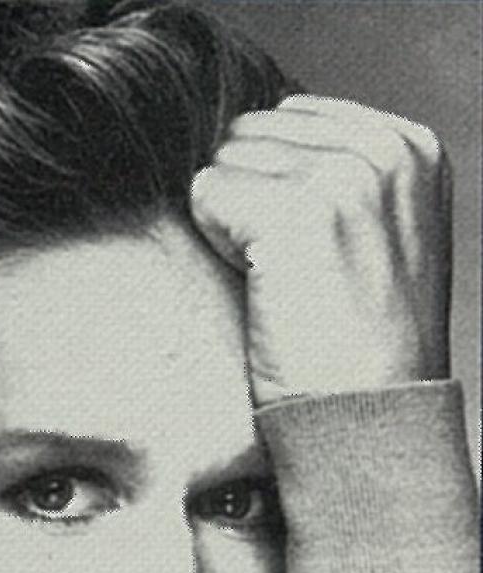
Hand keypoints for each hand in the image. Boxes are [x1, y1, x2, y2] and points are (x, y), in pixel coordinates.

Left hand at [190, 94, 451, 406]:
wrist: (365, 415)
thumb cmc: (356, 338)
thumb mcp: (376, 233)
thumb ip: (334, 172)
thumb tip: (252, 135)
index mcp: (410, 146)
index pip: (289, 114)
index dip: (272, 180)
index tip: (305, 243)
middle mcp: (384, 149)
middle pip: (250, 132)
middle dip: (249, 195)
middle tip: (287, 267)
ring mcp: (344, 177)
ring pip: (223, 160)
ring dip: (231, 220)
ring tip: (277, 277)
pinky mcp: (297, 213)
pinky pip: (205, 192)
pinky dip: (215, 239)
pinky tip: (258, 282)